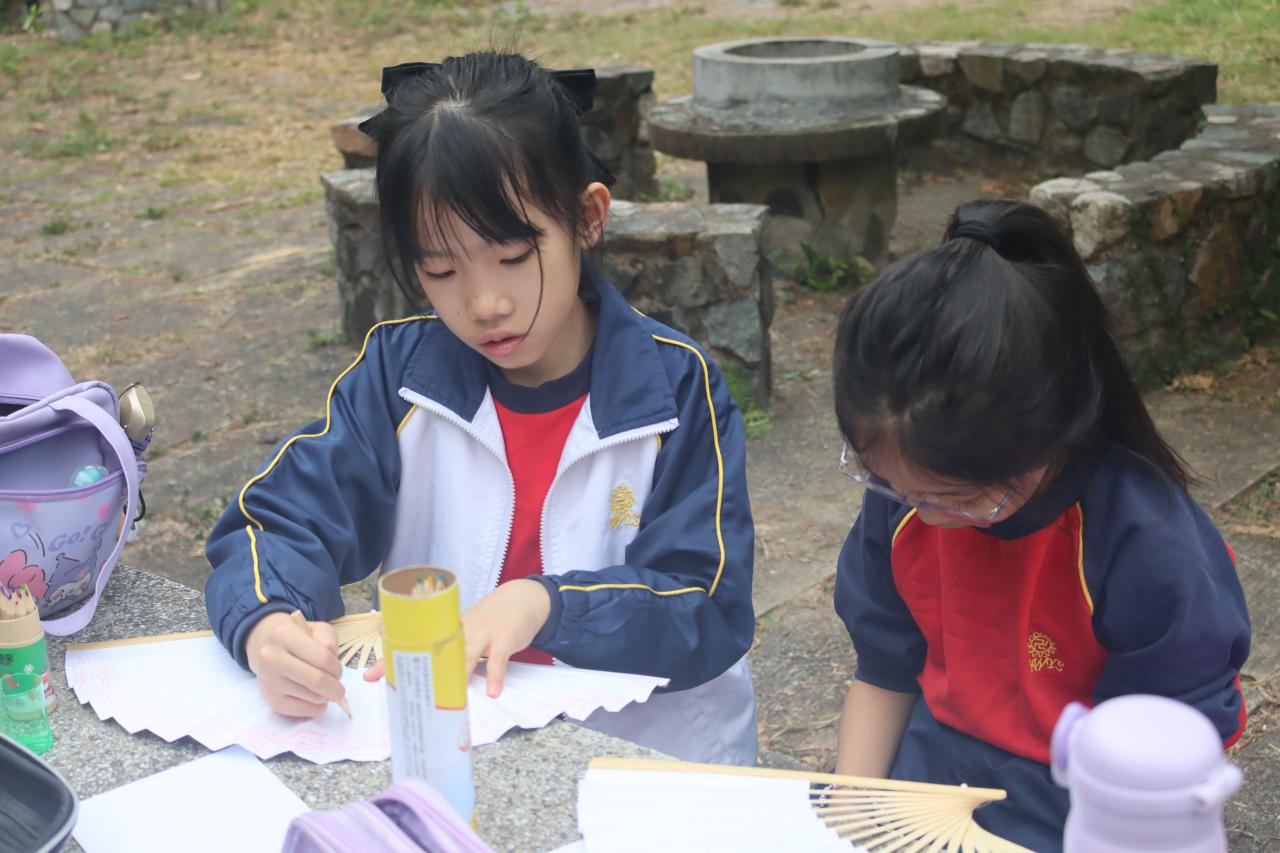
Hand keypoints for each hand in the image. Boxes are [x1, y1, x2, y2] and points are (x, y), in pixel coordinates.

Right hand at [245, 611, 345, 716]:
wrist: (268, 649)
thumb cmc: (298, 638)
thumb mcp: (317, 629)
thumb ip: (329, 640)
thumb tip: (332, 660)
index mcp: (283, 635)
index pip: (322, 658)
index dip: (336, 668)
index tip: (338, 671)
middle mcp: (270, 658)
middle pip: (316, 681)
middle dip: (335, 688)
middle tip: (339, 689)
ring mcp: (268, 681)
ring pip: (313, 697)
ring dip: (326, 696)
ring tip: (323, 687)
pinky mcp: (271, 700)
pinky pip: (303, 711)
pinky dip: (316, 708)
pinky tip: (315, 697)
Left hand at [362, 580, 551, 696]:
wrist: (523, 598)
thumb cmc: (490, 620)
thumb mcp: (466, 629)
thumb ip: (451, 650)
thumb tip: (429, 677)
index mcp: (447, 630)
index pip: (415, 645)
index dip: (393, 659)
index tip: (371, 676)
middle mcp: (461, 630)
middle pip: (435, 651)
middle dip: (417, 670)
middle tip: (401, 689)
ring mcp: (484, 633)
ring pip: (465, 655)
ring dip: (455, 675)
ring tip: (445, 698)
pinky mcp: (505, 638)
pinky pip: (498, 659)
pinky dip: (495, 676)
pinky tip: (493, 692)